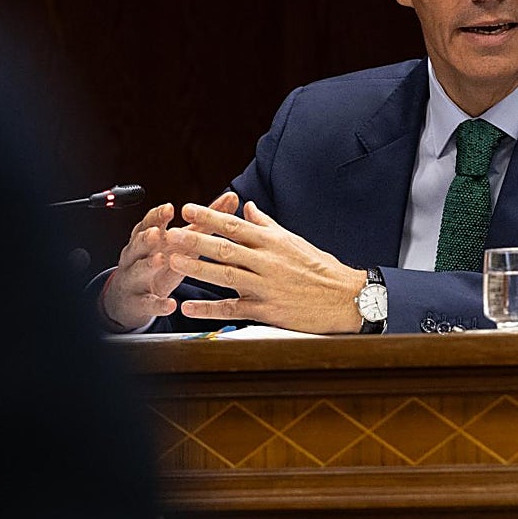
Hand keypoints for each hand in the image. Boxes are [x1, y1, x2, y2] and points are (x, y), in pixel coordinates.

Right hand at [99, 190, 238, 330]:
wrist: (132, 296)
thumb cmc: (161, 259)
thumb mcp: (181, 241)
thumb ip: (204, 221)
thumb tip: (231, 197)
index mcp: (148, 237)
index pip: (150, 222)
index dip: (158, 216)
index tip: (169, 208)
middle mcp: (138, 255)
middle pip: (139, 243)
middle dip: (147, 237)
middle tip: (158, 233)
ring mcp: (136, 278)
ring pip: (139, 270)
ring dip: (149, 265)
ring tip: (161, 260)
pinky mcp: (140, 302)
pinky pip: (148, 302)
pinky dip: (159, 304)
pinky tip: (171, 305)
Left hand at [167, 201, 367, 333]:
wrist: (346, 298)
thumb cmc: (321, 268)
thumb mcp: (295, 241)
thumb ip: (267, 225)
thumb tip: (247, 208)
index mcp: (274, 242)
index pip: (235, 226)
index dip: (210, 217)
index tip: (188, 209)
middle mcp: (268, 262)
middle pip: (225, 248)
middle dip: (196, 240)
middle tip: (172, 233)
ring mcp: (267, 287)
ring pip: (225, 276)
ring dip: (197, 268)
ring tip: (173, 261)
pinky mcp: (267, 310)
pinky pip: (233, 309)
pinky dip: (210, 309)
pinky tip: (190, 307)